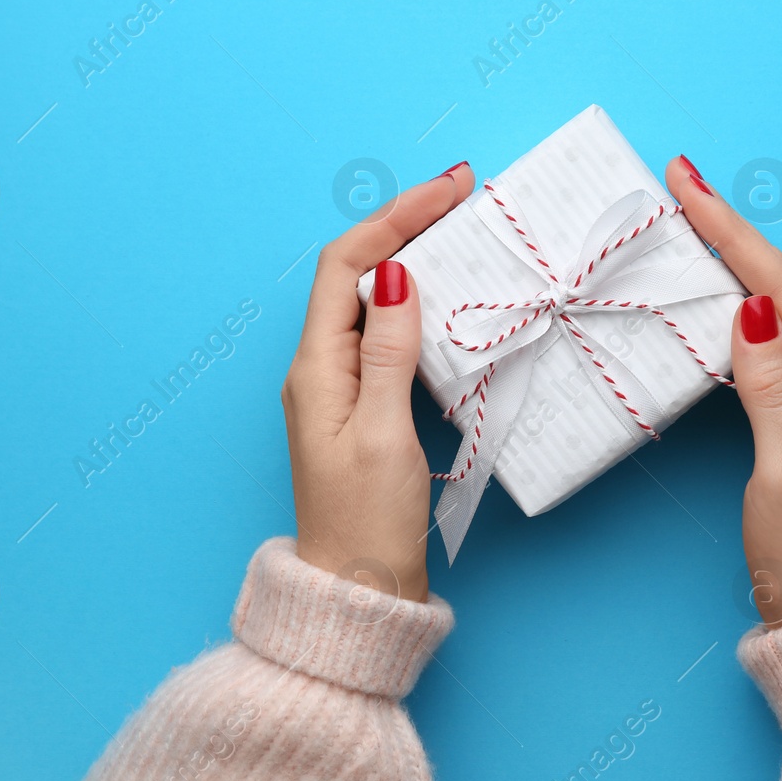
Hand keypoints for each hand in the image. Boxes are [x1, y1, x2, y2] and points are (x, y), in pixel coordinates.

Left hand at [282, 162, 472, 601]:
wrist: (358, 589)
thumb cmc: (367, 523)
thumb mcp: (383, 434)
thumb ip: (389, 353)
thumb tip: (397, 276)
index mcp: (317, 368)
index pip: (349, 266)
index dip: (396, 219)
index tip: (450, 190)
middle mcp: (321, 368)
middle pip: (358, 273)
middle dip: (407, 226)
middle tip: (464, 195)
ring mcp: (340, 387)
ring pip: (375, 301)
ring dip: (416, 259)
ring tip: (464, 232)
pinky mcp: (363, 407)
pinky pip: (386, 337)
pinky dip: (420, 305)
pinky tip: (451, 301)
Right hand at [665, 156, 781, 626]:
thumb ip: (768, 387)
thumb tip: (750, 310)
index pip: (781, 290)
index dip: (734, 234)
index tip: (691, 187)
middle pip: (781, 286)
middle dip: (731, 231)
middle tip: (681, 184)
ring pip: (775, 307)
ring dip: (732, 259)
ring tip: (690, 220)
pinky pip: (770, 339)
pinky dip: (736, 302)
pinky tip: (712, 290)